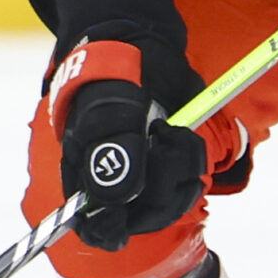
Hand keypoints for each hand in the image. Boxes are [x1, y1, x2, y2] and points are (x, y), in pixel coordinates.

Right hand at [47, 40, 245, 250]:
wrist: (142, 46)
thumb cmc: (111, 78)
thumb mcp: (107, 110)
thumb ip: (112, 154)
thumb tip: (119, 197)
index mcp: (85, 174)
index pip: (94, 224)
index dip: (110, 230)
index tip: (125, 225)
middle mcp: (117, 182)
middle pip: (143, 217)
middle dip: (161, 184)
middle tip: (163, 141)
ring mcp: (148, 174)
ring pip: (170, 202)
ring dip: (181, 168)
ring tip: (173, 132)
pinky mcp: (174, 163)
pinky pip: (189, 182)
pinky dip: (192, 161)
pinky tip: (182, 136)